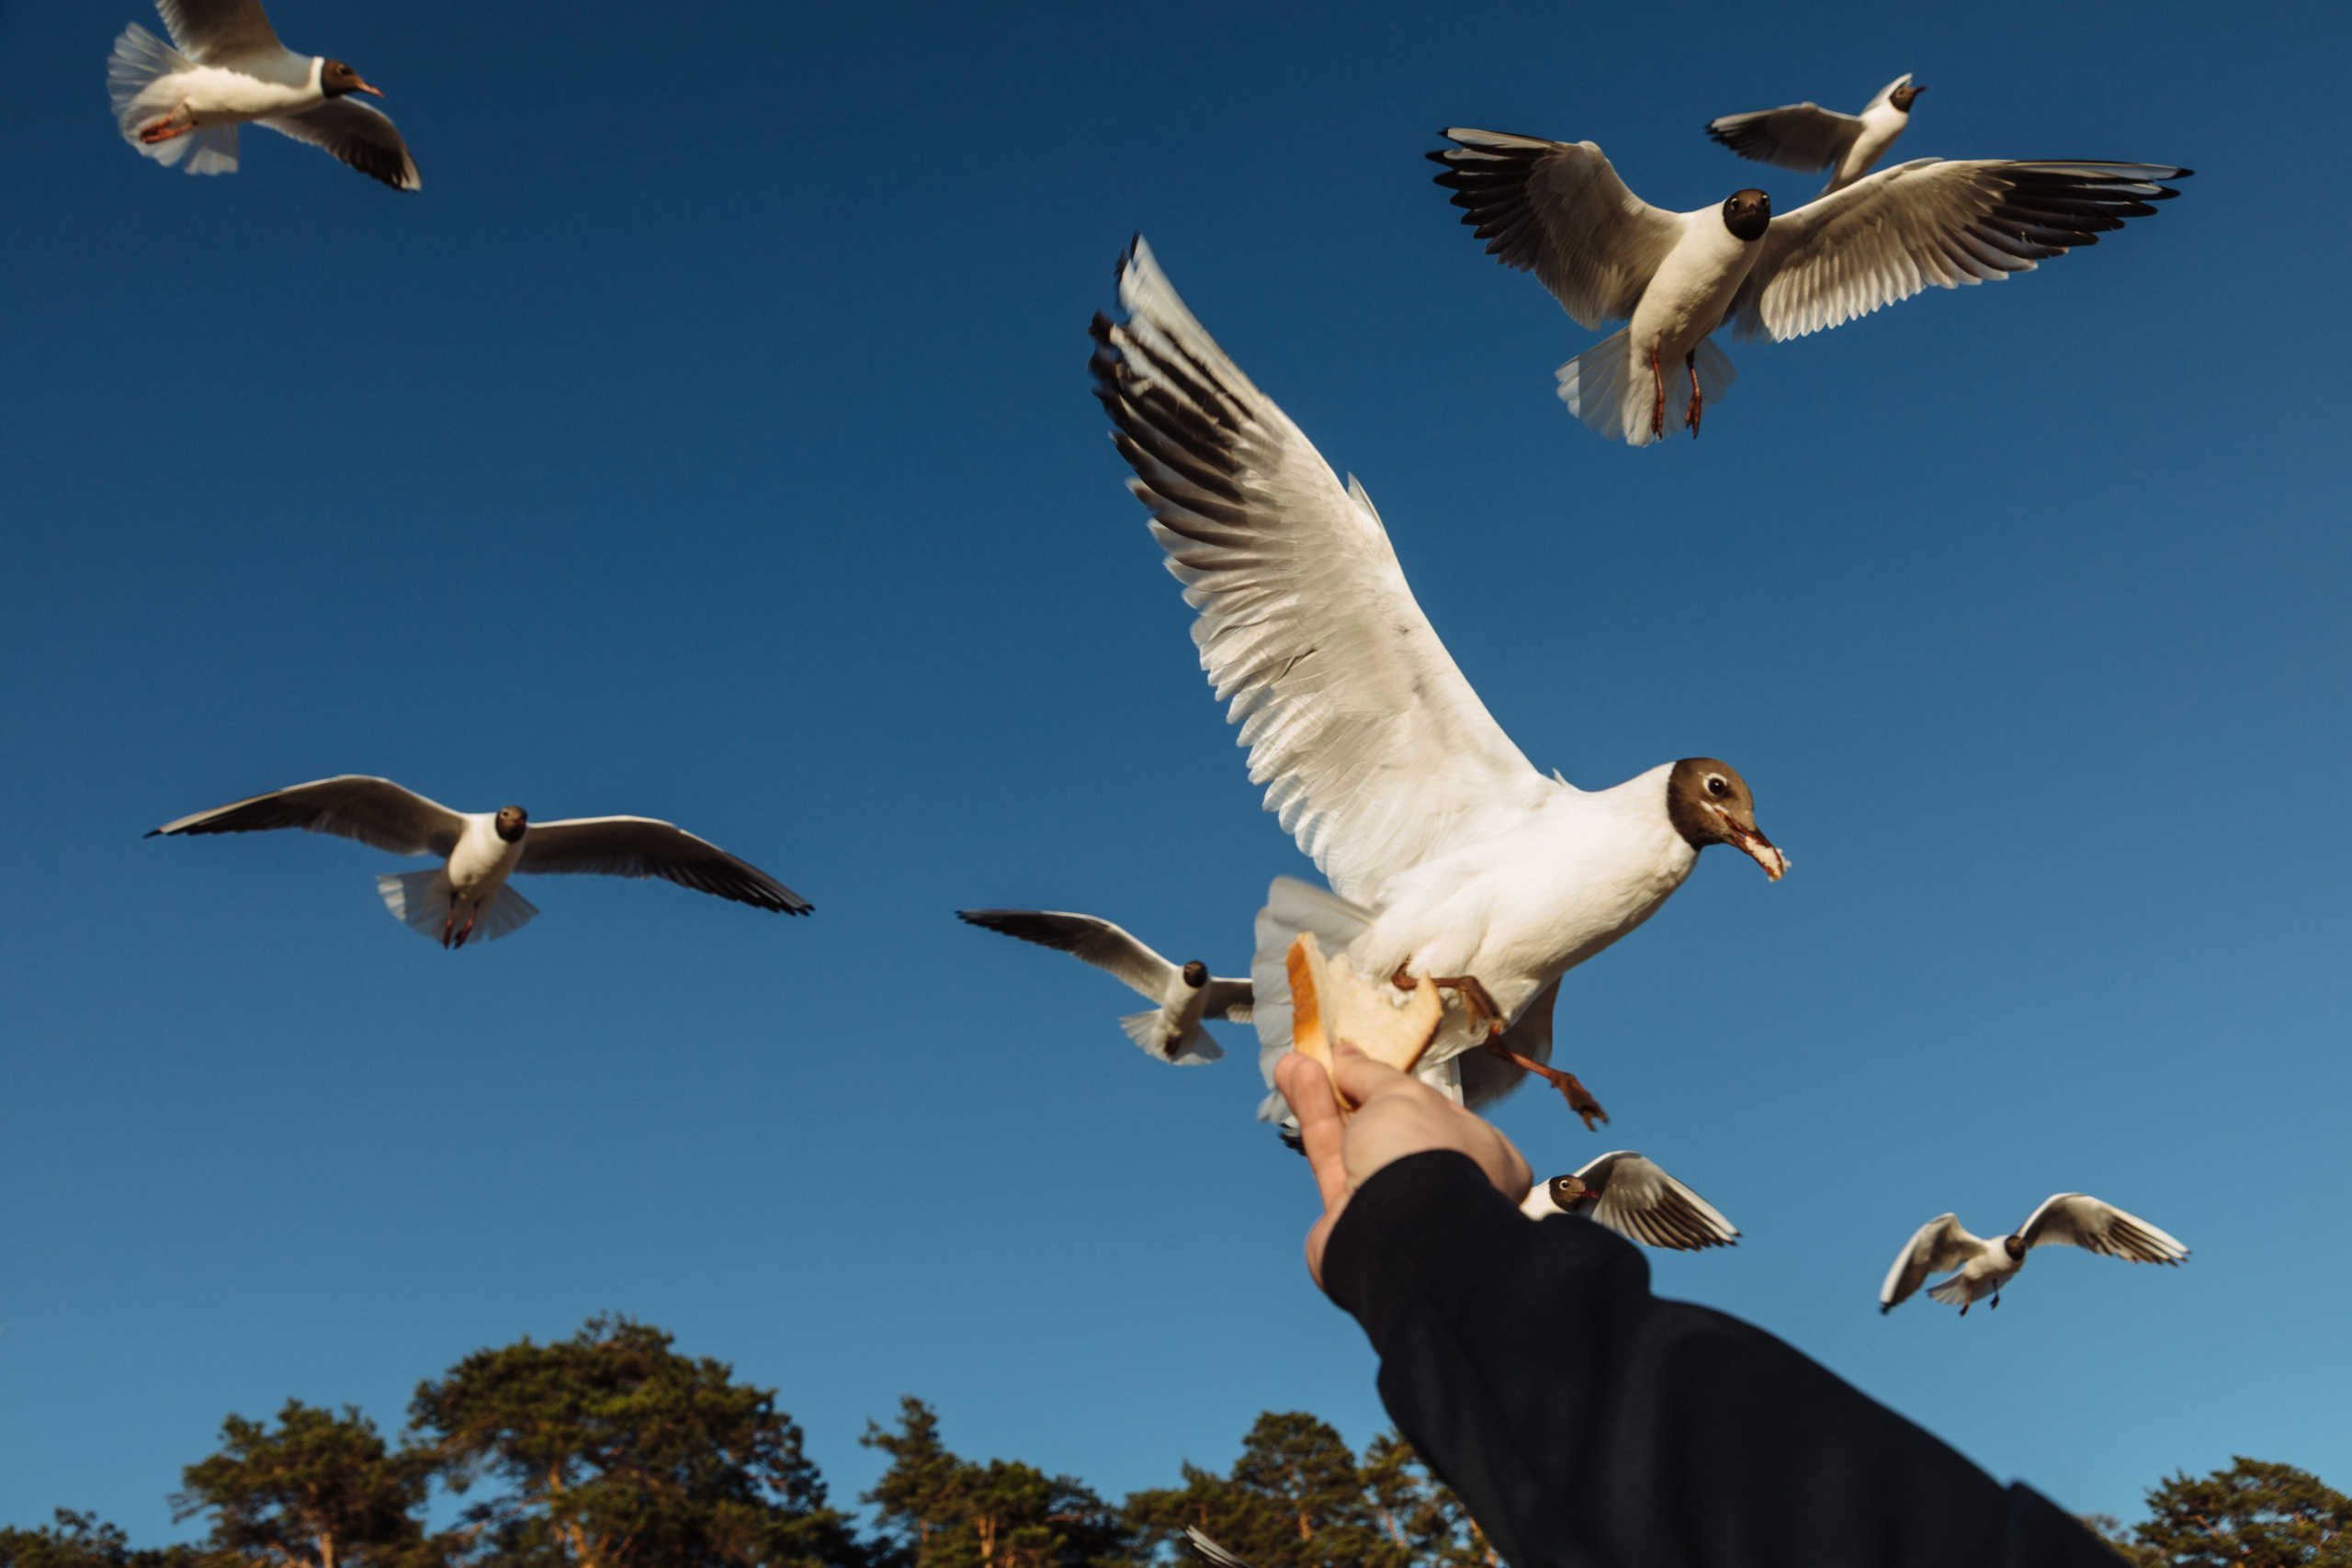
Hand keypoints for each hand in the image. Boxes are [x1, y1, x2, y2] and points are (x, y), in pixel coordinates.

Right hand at [1275, 1045, 1532, 1285]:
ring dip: (1324, 1097)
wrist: (1398, 1235)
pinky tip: (1295, 1081)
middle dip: (1353, 1088)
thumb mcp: (1402, 1094)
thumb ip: (1372, 1075)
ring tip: (1294, 1063)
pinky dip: (1314, 1117)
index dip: (1401, 1085)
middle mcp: (1442, 1180)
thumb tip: (1347, 1058)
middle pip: (1389, 1125)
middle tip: (1325, 1059)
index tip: (1367, 1065)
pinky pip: (1330, 1158)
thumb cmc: (1426, 1160)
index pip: (1439, 1111)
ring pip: (1353, 1140)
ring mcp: (1396, 1202)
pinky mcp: (1349, 1215)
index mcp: (1483, 1155)